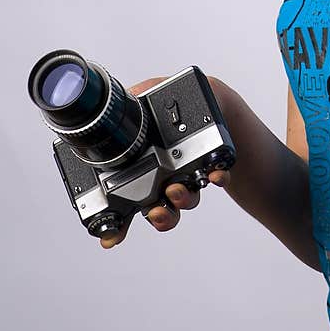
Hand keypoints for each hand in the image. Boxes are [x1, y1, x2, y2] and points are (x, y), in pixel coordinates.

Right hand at [99, 75, 230, 248]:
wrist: (217, 103)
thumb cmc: (178, 101)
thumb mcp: (151, 94)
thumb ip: (133, 97)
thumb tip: (121, 98)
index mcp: (143, 166)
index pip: (126, 199)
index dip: (117, 223)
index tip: (112, 237)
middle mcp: (165, 175)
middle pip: (157, 208)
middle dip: (158, 216)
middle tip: (156, 211)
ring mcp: (189, 173)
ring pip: (183, 199)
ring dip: (181, 199)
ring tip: (178, 189)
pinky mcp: (214, 164)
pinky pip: (215, 176)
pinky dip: (215, 178)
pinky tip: (215, 173)